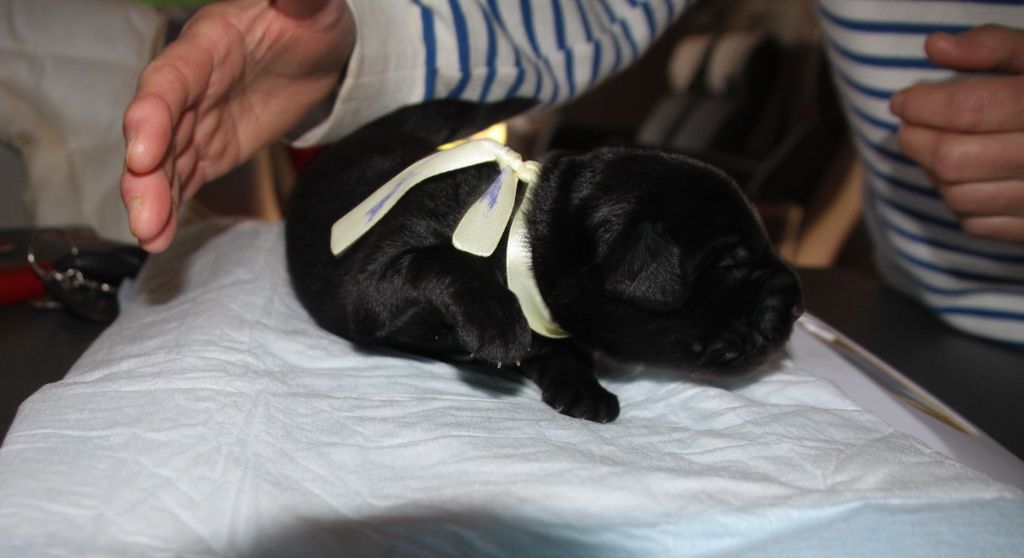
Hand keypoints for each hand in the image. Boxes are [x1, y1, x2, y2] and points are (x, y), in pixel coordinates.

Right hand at [121, 0, 354, 251]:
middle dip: (145, 172)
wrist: (317, 49)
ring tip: (149, 234)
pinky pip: (184, 180)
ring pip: (164, 162)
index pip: (171, 80)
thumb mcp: (310, 4)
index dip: (153, 114)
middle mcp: (191, 85)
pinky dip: (171, 207)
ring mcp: (197, 121)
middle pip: (157, 130)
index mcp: (208, 46)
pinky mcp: (210, 150)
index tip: (143, 149)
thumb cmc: (307, 19)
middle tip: (142, 212)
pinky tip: (158, 236)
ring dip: (152, 199)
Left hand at [890, 24, 1023, 243]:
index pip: (969, 109)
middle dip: (917, 140)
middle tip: (909, 126)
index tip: (902, 100)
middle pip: (953, 158)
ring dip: (934, 173)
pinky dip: (959, 201)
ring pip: (958, 196)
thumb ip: (994, 47)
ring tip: (937, 149)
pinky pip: (976, 224)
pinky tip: (966, 178)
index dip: (923, 104)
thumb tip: (934, 46)